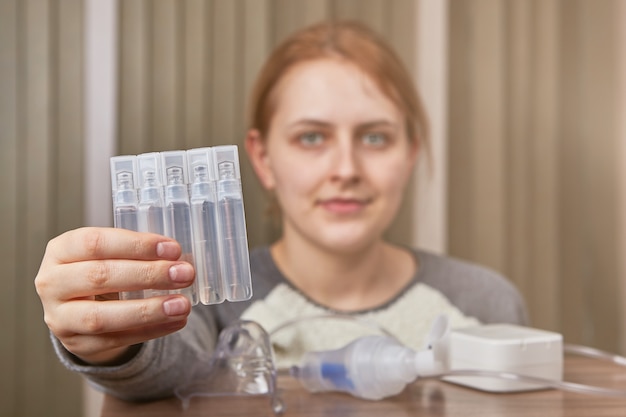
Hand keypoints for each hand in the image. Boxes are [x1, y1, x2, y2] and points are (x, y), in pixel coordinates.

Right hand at [35, 227, 194, 364]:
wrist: (79, 309)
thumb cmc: (102, 270)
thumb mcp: (110, 253)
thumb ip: (138, 252)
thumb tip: (179, 259)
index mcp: (61, 250)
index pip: (95, 243)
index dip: (136, 245)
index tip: (173, 249)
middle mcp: (53, 283)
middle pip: (99, 277)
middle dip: (148, 275)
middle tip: (185, 274)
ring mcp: (60, 317)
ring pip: (101, 317)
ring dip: (148, 311)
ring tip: (182, 305)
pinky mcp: (77, 344)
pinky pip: (116, 340)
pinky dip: (151, 331)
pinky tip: (176, 322)